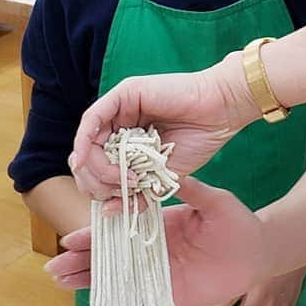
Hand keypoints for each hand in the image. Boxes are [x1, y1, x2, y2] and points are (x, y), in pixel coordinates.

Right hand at [45, 177, 270, 305]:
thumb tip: (167, 175)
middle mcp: (153, 248)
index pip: (118, 227)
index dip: (94, 234)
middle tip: (53, 267)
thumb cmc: (237, 221)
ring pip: (117, 278)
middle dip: (80, 261)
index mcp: (158, 223)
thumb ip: (192, 189)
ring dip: (89, 282)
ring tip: (60, 283)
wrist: (257, 251)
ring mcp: (159, 273)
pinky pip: (138, 304)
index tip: (69, 239)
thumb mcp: (214, 201)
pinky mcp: (171, 295)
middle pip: (110, 256)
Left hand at [68, 57, 257, 203]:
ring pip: (86, 142)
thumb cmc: (200, 140)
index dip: (99, 188)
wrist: (221, 112)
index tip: (114, 201)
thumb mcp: (163, 177)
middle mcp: (121, 126)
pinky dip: (84, 142)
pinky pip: (92, 120)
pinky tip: (88, 160)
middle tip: (118, 191)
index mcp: (129, 144)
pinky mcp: (123, 95)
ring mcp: (120, 109)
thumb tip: (107, 211)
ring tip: (123, 178)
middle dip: (95, 181)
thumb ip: (137, 194)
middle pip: (87, 156)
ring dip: (97, 167)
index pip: (97, 168)